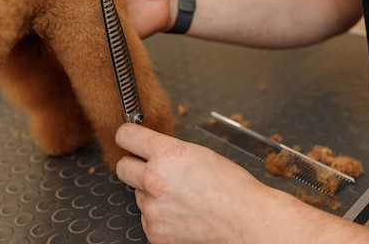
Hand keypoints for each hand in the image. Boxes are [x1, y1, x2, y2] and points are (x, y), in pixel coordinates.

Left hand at [115, 123, 275, 243]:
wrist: (245, 220)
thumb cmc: (231, 187)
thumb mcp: (198, 153)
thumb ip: (169, 150)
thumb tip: (152, 150)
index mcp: (166, 153)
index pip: (125, 136)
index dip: (128, 136)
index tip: (129, 139)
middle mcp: (153, 179)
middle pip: (122, 167)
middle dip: (134, 166)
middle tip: (151, 170)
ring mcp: (152, 208)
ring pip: (138, 195)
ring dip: (153, 195)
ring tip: (182, 197)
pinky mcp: (154, 232)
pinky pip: (147, 218)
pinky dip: (161, 216)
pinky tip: (182, 213)